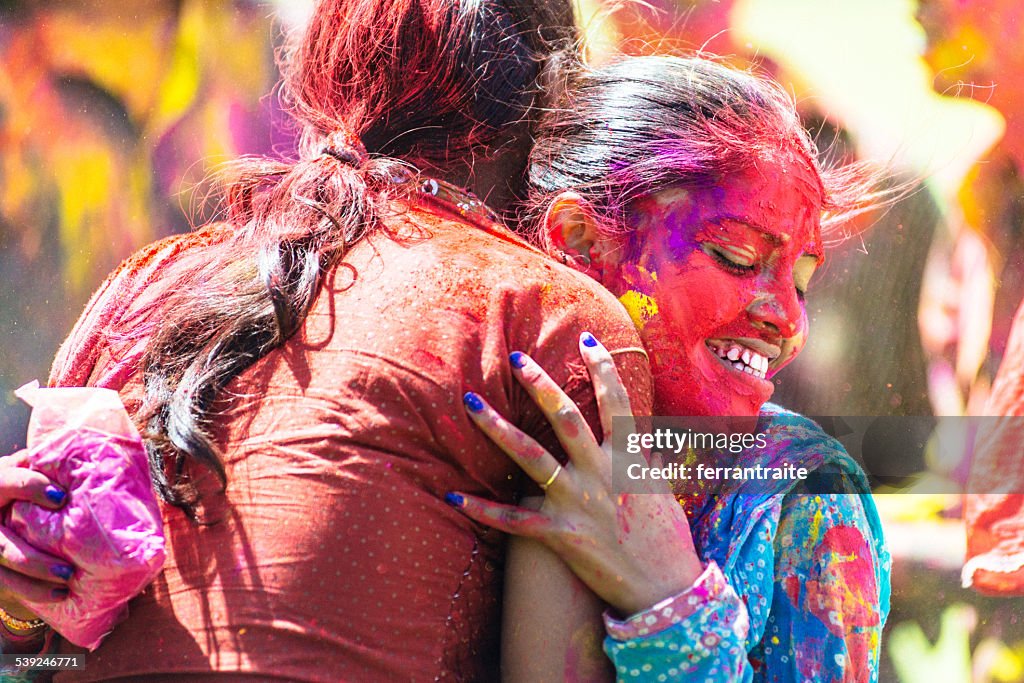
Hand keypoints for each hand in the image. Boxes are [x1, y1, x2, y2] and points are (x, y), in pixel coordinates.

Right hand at [0, 451, 72, 628]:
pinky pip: (4, 583)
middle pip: (2, 543)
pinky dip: (31, 591)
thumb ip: (43, 462)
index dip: (29, 487)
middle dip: (34, 559)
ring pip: (2, 569)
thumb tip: (83, 453)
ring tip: (66, 585)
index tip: (60, 498)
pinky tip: (57, 595)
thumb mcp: (21, 465)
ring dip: (34, 581)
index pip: (4, 482)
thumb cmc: (14, 479)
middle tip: (68, 569)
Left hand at [449, 332, 701, 615]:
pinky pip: (514, 520)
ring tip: (470, 404)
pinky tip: (453, 495)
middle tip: (516, 358)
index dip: (603, 367)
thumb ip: (643, 459)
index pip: (617, 402)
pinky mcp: (560, 536)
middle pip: (567, 418)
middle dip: (541, 385)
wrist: (666, 590)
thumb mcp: (661, 490)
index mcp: (628, 459)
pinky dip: (483, 509)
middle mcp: (601, 474)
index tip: (586, 338)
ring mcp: (579, 504)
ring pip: (531, 457)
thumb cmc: (666, 539)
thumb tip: (639, 436)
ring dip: (498, 429)